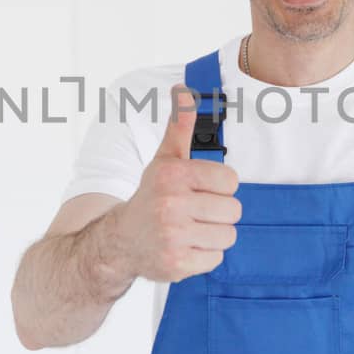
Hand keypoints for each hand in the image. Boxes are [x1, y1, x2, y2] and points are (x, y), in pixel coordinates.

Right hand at [110, 84, 240, 283]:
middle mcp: (170, 204)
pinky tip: (185, 247)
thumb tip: (184, 89)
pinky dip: (204, 255)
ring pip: (228, 235)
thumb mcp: (164, 160)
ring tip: (191, 230)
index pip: (231, 181)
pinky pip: (216, 258)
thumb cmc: (151, 196)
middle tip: (195, 213)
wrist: (120, 241)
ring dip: (213, 234)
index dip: (219, 187)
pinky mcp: (177, 264)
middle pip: (233, 210)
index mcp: (172, 174)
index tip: (199, 190)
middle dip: (218, 212)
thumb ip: (179, 126)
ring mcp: (173, 236)